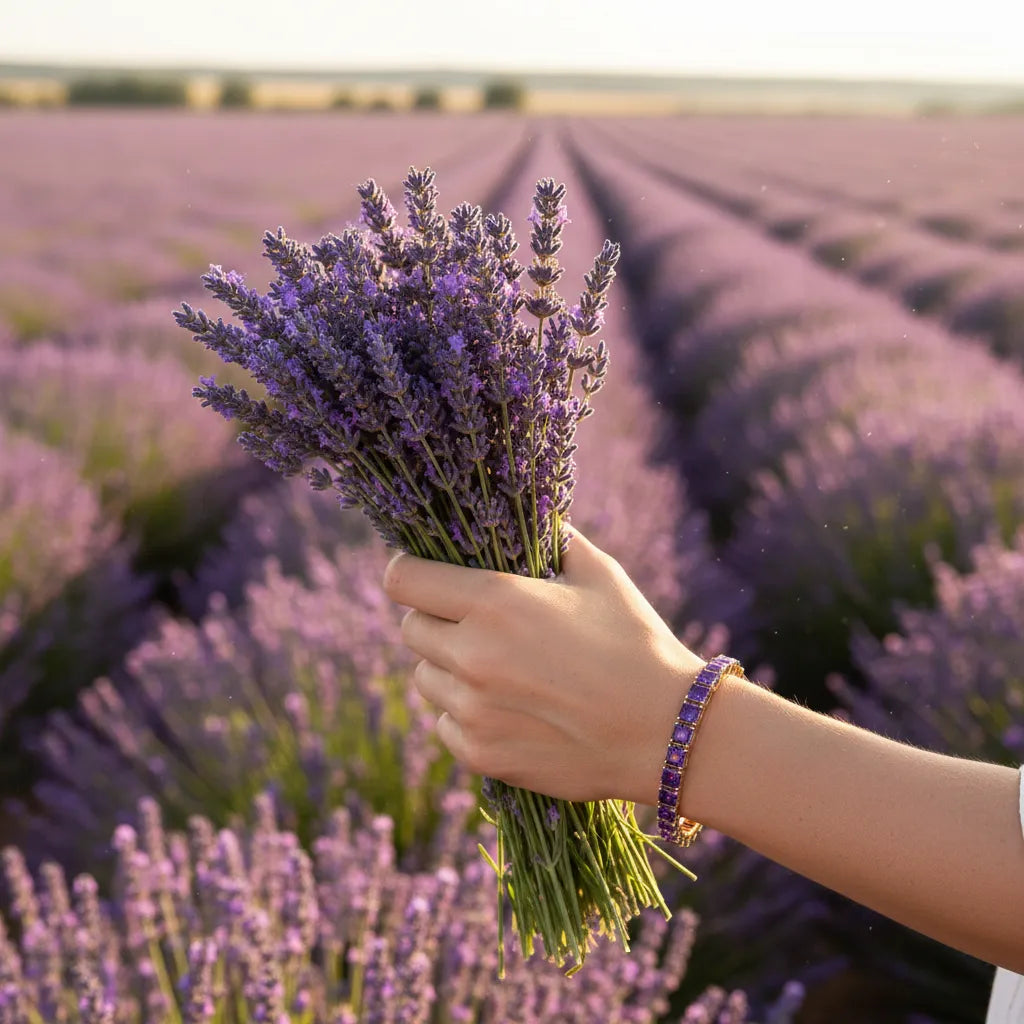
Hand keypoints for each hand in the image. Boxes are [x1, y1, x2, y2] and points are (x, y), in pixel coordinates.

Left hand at [382, 526, 705, 804]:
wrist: (668, 733)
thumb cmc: (636, 644)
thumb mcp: (600, 575)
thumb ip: (554, 539)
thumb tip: (530, 518)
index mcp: (495, 602)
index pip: (403, 580)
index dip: (409, 571)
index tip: (425, 574)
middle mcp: (471, 655)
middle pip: (409, 629)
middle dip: (433, 619)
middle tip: (472, 622)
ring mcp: (472, 710)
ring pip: (425, 678)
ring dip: (447, 668)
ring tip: (497, 668)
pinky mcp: (480, 754)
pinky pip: (444, 724)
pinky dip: (464, 714)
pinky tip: (509, 708)